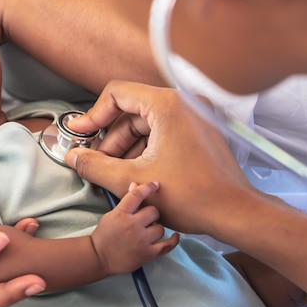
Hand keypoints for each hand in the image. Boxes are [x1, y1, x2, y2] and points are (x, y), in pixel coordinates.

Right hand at [65, 80, 255, 236]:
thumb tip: (73, 156)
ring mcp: (194, 116)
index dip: (93, 115)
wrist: (234, 213)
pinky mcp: (199, 131)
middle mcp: (183, 103)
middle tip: (96, 163)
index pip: (117, 93)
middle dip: (110, 139)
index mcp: (167, 105)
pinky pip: (162, 132)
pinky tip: (136, 173)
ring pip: (145, 124)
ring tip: (115, 174)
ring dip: (125, 148)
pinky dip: (145, 150)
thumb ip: (94, 166)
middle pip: (131, 111)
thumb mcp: (131, 181)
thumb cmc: (192, 196)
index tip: (80, 134)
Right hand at [92, 182, 178, 274]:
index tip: (155, 185)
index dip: (148, 188)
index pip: (137, 195)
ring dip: (156, 229)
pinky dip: (173, 241)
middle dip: (151, 214)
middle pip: (153, 212)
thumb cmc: (104, 234)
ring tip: (149, 232)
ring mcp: (141, 240)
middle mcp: (133, 225)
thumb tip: (135, 184)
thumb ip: (126, 202)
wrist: (99, 258)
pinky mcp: (148, 254)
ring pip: (161, 228)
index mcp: (121, 214)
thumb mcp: (111, 215)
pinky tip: (176, 236)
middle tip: (145, 220)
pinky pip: (167, 245)